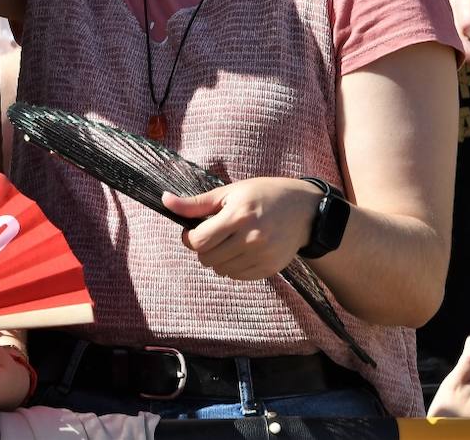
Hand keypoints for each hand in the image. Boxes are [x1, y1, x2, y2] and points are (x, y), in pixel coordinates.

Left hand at [163, 178, 320, 280]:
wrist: (304, 210)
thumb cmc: (262, 195)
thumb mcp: (229, 192)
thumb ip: (196, 203)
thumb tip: (164, 200)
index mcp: (238, 216)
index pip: (199, 241)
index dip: (189, 238)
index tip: (193, 230)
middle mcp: (251, 238)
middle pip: (207, 258)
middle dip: (203, 248)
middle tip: (214, 234)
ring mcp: (262, 256)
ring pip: (220, 270)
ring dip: (218, 258)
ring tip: (230, 241)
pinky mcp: (270, 269)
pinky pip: (237, 276)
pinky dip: (233, 266)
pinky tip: (243, 249)